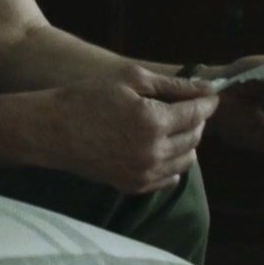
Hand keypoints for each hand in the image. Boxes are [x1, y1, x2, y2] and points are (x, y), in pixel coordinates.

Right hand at [42, 64, 219, 193]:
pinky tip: (159, 146)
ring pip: (186, 159)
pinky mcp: (134, 185)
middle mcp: (154, 152)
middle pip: (195, 136)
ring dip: (187, 141)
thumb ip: (172, 84)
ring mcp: (144, 172)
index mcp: (153, 121)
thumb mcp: (129, 79)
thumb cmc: (88, 96)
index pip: (197, 113)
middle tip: (187, 106)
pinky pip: (170, 178)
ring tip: (172, 126)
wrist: (53, 129)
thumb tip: (207, 87)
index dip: (207, 101)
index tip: (210, 94)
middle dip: (197, 119)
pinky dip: (172, 162)